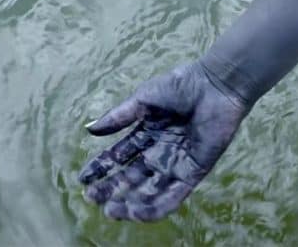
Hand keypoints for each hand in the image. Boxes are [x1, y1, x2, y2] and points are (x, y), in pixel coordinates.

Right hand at [78, 61, 250, 221]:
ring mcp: (176, 163)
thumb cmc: (181, 85)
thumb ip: (118, 117)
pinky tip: (137, 212)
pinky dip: (156, 206)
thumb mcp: (143, 100)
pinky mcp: (194, 171)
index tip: (82, 179)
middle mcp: (159, 151)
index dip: (101, 168)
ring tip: (112, 210)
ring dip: (130, 202)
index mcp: (146, 132)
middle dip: (111, 189)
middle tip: (92, 198)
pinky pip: (174, 195)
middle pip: (131, 177)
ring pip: (150, 190)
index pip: (119, 155)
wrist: (215, 85)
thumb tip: (89, 130)